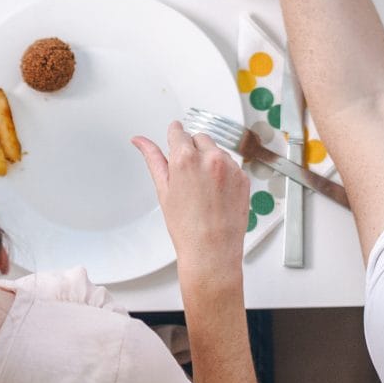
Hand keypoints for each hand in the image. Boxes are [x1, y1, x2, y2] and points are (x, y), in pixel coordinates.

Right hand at [134, 121, 249, 281]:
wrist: (212, 251)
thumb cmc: (186, 227)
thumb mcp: (163, 190)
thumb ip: (153, 159)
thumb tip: (140, 141)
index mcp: (185, 158)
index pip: (178, 131)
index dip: (174, 135)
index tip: (175, 135)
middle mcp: (210, 158)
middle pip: (199, 138)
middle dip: (192, 149)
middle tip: (187, 174)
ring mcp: (230, 167)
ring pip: (217, 151)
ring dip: (209, 160)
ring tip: (203, 188)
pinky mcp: (243, 177)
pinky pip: (231, 165)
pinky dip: (224, 173)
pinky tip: (216, 193)